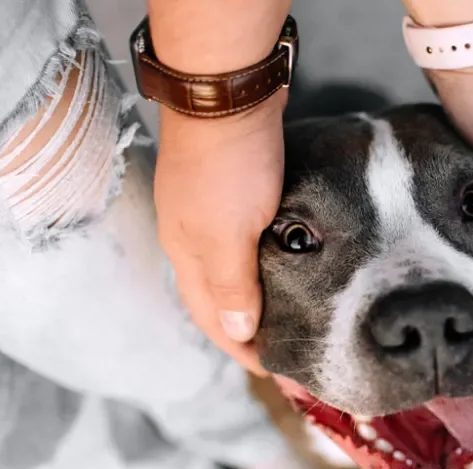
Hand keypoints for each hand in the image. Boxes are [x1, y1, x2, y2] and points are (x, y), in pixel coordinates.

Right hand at [154, 93, 286, 373]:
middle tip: (283, 350)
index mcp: (187, 254)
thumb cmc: (228, 165)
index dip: (240, 349)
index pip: (210, 319)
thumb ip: (231, 285)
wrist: (227, 92)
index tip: (274, 371)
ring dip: (253, 299)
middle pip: (216, 299)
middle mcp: (191, 237)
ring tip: (285, 317)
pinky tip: (283, 265)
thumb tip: (237, 333)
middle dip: (244, 331)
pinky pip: (244, 241)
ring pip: (230, 270)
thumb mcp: (229, 234)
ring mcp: (208, 210)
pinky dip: (262, 264)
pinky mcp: (231, 188)